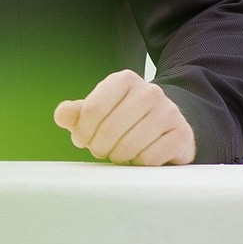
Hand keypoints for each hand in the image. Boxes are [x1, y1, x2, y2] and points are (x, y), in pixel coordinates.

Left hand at [54, 70, 194, 165]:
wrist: (165, 125)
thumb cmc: (124, 118)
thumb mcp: (99, 111)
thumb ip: (77, 112)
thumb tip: (62, 115)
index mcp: (124, 80)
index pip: (93, 109)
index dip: (82, 131)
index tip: (81, 140)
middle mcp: (149, 91)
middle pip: (110, 129)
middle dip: (98, 147)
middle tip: (100, 150)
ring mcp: (168, 112)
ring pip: (129, 146)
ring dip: (117, 156)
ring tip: (117, 153)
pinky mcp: (181, 134)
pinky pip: (149, 158)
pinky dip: (138, 163)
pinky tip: (138, 156)